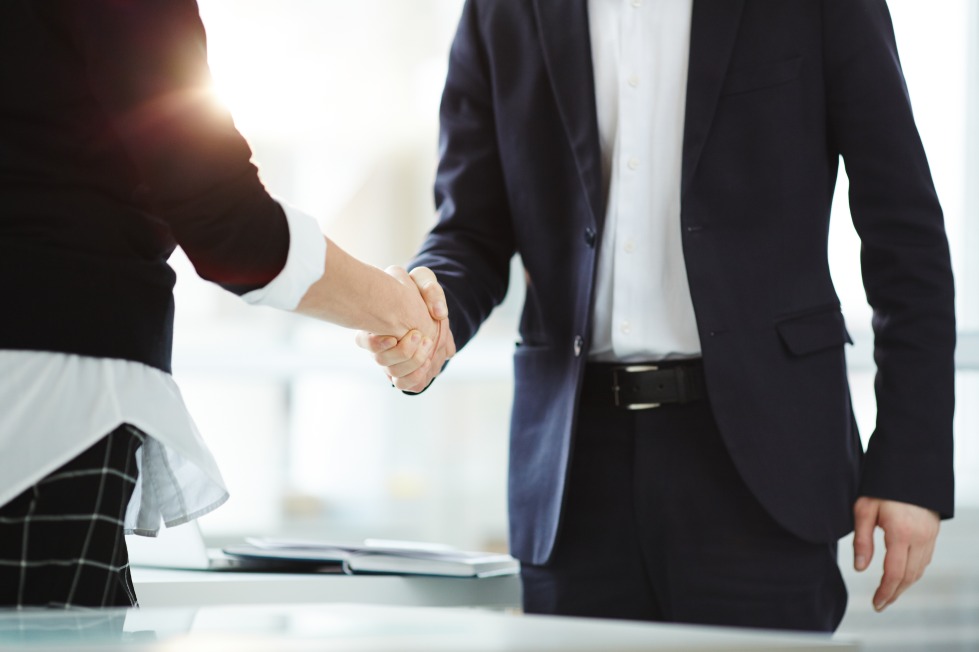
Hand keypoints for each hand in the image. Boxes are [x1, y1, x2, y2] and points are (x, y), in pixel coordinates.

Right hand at [356, 267, 455, 391]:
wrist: (431, 312)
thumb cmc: (419, 293)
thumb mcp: (423, 281)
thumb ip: (429, 289)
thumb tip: (439, 313)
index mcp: (375, 325)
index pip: (363, 340)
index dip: (375, 343)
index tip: (393, 337)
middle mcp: (380, 347)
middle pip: (380, 360)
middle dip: (403, 351)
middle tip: (419, 335)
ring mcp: (392, 361)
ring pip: (393, 373)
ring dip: (412, 363)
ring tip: (427, 347)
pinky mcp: (406, 372)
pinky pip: (403, 384)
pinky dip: (415, 377)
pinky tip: (427, 364)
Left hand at [852, 496, 939, 611]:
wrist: (909, 468)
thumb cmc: (881, 487)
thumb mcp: (864, 509)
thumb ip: (862, 540)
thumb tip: (860, 568)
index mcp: (901, 533)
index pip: (894, 572)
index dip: (885, 591)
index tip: (876, 603)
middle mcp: (920, 537)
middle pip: (909, 576)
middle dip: (894, 593)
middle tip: (880, 604)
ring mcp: (930, 536)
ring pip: (919, 570)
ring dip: (905, 585)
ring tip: (889, 593)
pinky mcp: (933, 533)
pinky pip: (925, 560)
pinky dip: (913, 572)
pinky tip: (902, 576)